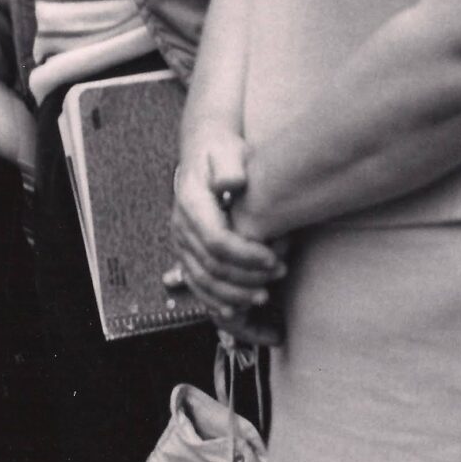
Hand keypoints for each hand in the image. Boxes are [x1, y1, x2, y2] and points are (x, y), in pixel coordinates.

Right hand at [170, 129, 286, 335]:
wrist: (204, 155)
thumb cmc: (222, 153)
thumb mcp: (227, 151)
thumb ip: (229, 166)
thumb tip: (231, 182)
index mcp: (191, 203)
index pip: (216, 240)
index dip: (246, 255)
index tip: (273, 257)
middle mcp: (181, 226)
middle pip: (211, 265)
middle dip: (247, 276)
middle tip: (279, 273)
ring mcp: (182, 242)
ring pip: (203, 280)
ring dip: (234, 294)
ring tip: (264, 295)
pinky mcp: (186, 252)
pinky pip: (196, 284)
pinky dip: (215, 301)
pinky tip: (236, 311)